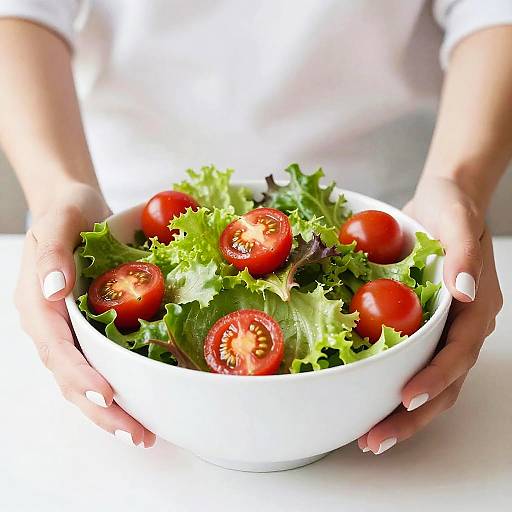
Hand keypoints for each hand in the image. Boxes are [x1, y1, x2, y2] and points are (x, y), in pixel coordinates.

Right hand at [14, 183, 155, 447]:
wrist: (75, 209)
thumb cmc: (67, 213)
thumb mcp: (58, 221)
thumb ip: (53, 254)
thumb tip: (53, 289)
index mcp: (37, 303)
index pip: (57, 348)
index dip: (81, 375)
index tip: (108, 395)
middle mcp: (49, 325)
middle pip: (69, 377)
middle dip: (101, 409)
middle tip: (136, 433)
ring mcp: (66, 331)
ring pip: (81, 380)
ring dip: (108, 411)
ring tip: (140, 433)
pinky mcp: (85, 330)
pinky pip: (95, 366)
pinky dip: (114, 389)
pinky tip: (137, 404)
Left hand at [358, 176, 502, 453]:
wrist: (444, 200)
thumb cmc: (453, 208)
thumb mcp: (458, 221)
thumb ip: (462, 255)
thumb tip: (463, 291)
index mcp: (476, 308)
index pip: (457, 354)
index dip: (435, 380)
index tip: (406, 400)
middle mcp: (462, 326)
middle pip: (443, 383)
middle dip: (411, 416)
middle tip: (375, 440)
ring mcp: (442, 329)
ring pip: (426, 381)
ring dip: (400, 413)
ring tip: (369, 435)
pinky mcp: (421, 325)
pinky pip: (409, 361)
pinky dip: (390, 383)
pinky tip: (365, 397)